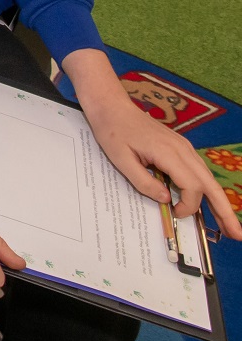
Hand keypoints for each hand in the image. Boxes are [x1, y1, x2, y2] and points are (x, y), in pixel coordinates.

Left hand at [65, 48, 241, 240]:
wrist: (112, 106)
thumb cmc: (112, 131)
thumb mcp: (120, 159)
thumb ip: (143, 181)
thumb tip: (167, 200)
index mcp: (169, 152)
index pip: (192, 186)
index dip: (188, 205)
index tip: (174, 213)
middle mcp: (183, 150)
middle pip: (211, 184)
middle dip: (225, 210)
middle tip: (236, 234)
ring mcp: (185, 147)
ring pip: (208, 178)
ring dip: (219, 202)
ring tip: (228, 225)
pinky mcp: (181, 148)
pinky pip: (199, 171)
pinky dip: (208, 189)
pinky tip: (210, 202)